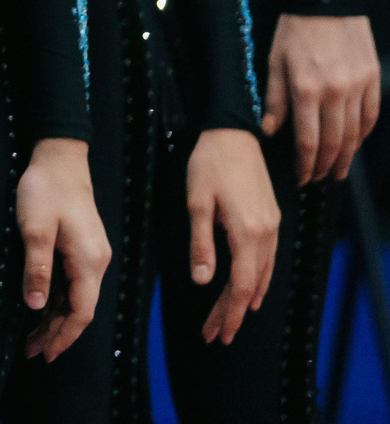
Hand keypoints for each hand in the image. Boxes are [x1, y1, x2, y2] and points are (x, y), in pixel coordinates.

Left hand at [15, 136, 111, 361]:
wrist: (60, 157)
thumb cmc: (46, 189)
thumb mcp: (35, 228)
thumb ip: (37, 268)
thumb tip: (35, 306)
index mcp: (88, 262)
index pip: (80, 312)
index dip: (63, 336)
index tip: (45, 354)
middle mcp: (96, 263)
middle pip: (79, 310)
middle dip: (57, 333)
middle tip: (32, 352)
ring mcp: (90, 255)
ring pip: (75, 298)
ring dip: (55, 318)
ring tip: (32, 338)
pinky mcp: (82, 247)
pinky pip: (71, 283)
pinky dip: (56, 299)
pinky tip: (40, 308)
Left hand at [185, 126, 280, 342]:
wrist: (233, 132)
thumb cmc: (208, 164)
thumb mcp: (196, 202)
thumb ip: (201, 243)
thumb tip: (202, 282)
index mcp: (246, 232)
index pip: (241, 286)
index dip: (229, 313)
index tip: (216, 334)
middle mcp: (266, 234)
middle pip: (253, 286)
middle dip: (232, 313)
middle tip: (215, 336)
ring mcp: (272, 227)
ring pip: (263, 274)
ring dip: (245, 299)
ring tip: (228, 320)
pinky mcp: (271, 218)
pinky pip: (268, 259)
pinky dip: (258, 280)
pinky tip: (250, 290)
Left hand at [262, 12, 380, 183]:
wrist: (327, 2)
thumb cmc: (294, 30)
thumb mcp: (273, 61)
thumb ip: (273, 98)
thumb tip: (269, 130)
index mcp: (305, 89)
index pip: (307, 141)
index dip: (305, 165)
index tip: (302, 177)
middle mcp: (334, 93)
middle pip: (333, 142)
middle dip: (325, 166)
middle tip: (320, 179)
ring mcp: (357, 87)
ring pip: (354, 134)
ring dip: (347, 157)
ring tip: (338, 171)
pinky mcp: (372, 80)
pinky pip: (370, 116)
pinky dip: (363, 134)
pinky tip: (355, 144)